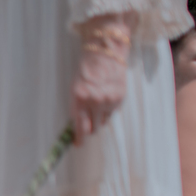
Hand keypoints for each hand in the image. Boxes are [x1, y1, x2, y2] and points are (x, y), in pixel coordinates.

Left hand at [70, 15, 133, 145]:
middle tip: (86, 126)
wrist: (105, 52)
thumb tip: (77, 126)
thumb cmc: (85, 70)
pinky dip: (107, 110)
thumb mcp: (75, 89)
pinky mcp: (120, 98)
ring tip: (96, 107)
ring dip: (98, 119)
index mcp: (79, 99)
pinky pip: (112, 113)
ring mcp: (109, 100)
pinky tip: (105, 99)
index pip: (80, 127)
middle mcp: (95, 101)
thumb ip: (77, 107)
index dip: (79, 138)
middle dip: (88, 129)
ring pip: (103, 122)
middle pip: (93, 129)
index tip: (77, 143)